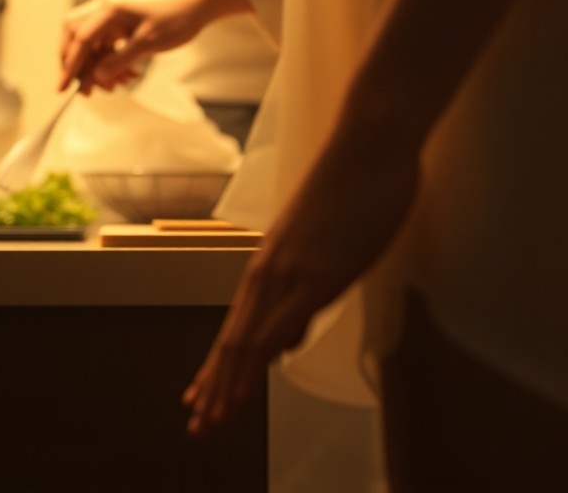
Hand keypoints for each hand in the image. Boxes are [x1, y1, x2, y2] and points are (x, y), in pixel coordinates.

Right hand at [60, 0, 248, 92]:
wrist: (197, 6)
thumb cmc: (176, 20)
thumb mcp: (149, 43)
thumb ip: (120, 60)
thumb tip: (96, 76)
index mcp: (109, 10)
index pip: (81, 39)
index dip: (70, 65)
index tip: (63, 88)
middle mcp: (105, 10)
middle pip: (76, 39)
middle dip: (78, 66)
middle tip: (86, 91)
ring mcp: (111, 17)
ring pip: (91, 46)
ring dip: (97, 68)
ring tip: (114, 88)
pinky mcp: (119, 25)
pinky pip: (105, 46)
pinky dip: (110, 63)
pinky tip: (125, 77)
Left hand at [183, 133, 420, 434]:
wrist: (369, 143)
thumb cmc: (357, 186)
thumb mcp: (327, 246)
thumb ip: (306, 291)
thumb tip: (291, 339)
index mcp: (271, 262)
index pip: (236, 325)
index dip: (218, 366)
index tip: (201, 397)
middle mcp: (269, 269)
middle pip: (232, 340)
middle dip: (215, 386)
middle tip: (199, 424)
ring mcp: (290, 271)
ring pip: (247, 341)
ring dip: (229, 385)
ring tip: (213, 420)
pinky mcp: (317, 273)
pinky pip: (280, 328)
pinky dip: (258, 365)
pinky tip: (248, 389)